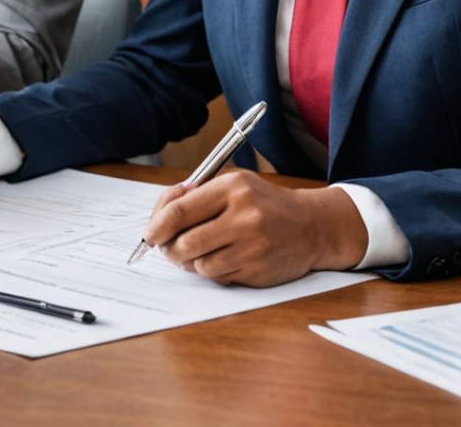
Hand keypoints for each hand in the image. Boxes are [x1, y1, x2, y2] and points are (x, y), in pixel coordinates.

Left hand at [142, 170, 367, 286]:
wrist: (312, 226)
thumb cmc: (265, 204)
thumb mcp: (235, 184)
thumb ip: (198, 196)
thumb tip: (159, 217)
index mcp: (232, 187)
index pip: (180, 210)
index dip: (157, 225)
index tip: (149, 234)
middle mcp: (243, 215)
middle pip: (185, 241)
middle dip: (168, 249)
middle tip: (166, 248)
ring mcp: (252, 245)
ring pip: (199, 263)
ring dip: (190, 261)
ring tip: (197, 252)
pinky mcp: (258, 270)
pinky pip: (218, 276)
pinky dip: (211, 271)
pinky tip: (222, 259)